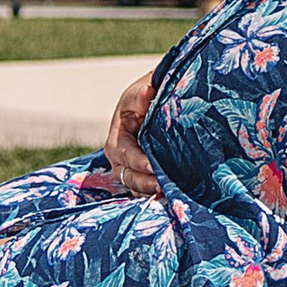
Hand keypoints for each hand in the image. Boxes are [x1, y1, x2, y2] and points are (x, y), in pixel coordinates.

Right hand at [92, 69, 158, 198]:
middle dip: (144, 183)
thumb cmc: (145, 96)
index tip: (153, 167)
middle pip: (128, 176)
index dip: (138, 162)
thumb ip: (140, 96)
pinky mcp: (143, 175)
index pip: (124, 155)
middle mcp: (119, 158)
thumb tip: (146, 93)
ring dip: (150, 191)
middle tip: (162, 185)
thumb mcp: (139, 93)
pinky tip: (170, 193)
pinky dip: (155, 193)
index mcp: (116, 139)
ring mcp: (130, 169)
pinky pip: (145, 190)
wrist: (155, 102)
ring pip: (136, 186)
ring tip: (168, 191)